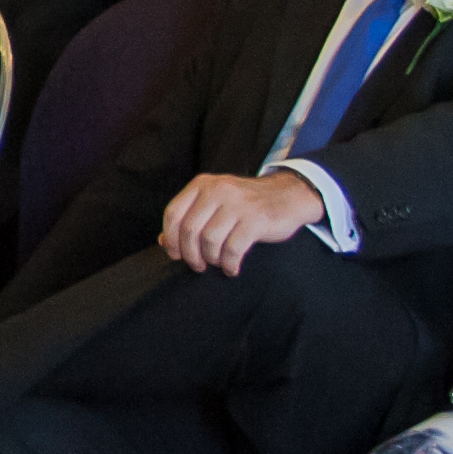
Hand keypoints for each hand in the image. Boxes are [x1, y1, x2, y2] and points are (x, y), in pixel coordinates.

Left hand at [158, 170, 324, 273]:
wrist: (289, 195)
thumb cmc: (246, 204)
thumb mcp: (215, 202)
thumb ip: (190, 217)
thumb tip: (163, 241)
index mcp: (202, 184)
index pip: (173, 213)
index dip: (170, 238)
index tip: (175, 254)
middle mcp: (218, 191)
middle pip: (189, 230)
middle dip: (190, 254)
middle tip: (198, 265)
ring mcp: (238, 204)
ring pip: (210, 240)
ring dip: (211, 259)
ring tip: (218, 264)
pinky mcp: (257, 219)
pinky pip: (233, 249)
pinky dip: (229, 264)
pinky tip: (232, 269)